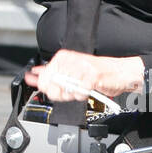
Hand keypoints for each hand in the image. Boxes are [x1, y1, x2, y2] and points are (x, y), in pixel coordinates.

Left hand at [25, 50, 144, 101]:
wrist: (119, 73)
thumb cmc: (96, 73)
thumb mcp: (69, 71)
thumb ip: (50, 73)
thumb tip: (32, 75)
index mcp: (63, 57)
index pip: (43, 77)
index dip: (46, 88)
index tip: (53, 89)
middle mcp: (70, 60)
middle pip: (52, 87)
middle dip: (61, 94)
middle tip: (71, 91)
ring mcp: (81, 67)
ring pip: (65, 91)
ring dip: (73, 95)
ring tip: (81, 89)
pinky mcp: (91, 76)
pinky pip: (79, 93)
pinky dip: (83, 95)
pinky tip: (88, 90)